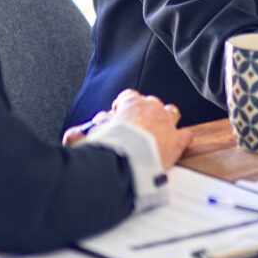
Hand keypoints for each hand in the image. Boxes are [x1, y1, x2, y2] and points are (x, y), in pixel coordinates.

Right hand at [65, 89, 188, 170]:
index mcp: (130, 103)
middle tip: (134, 129)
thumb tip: (72, 136)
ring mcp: (167, 123)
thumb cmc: (106, 147)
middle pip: (151, 104)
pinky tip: (175, 145)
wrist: (125, 161)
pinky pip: (185, 134)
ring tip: (156, 134)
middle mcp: (151, 108)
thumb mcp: (85, 137)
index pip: (128, 96)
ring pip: (170, 113)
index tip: (118, 115)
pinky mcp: (177, 141)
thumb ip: (77, 135)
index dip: (123, 106)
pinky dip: (181, 139)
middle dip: (143, 114)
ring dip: (164, 121)